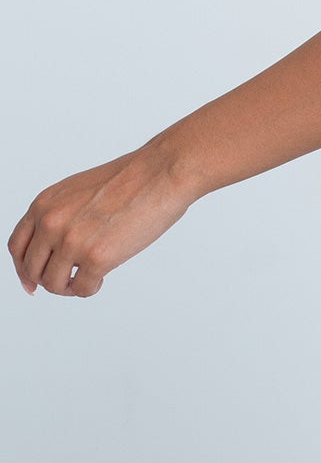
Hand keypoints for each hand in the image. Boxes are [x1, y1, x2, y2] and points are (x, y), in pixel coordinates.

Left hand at [8, 144, 197, 298]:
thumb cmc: (131, 179)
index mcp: (45, 204)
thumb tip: (55, 247)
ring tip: (87, 278)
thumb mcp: (78, 190)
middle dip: (48, 281)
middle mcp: (52, 223)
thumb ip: (59, 215)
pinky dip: (90, 289)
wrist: (161, 173)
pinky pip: (82, 289)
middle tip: (67, 282)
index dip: (22, 268)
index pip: (17, 246)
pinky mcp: (96, 258)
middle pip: (32, 270)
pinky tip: (101, 279)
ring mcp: (72, 241)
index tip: (31, 281)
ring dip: (69, 288)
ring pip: (53, 284)